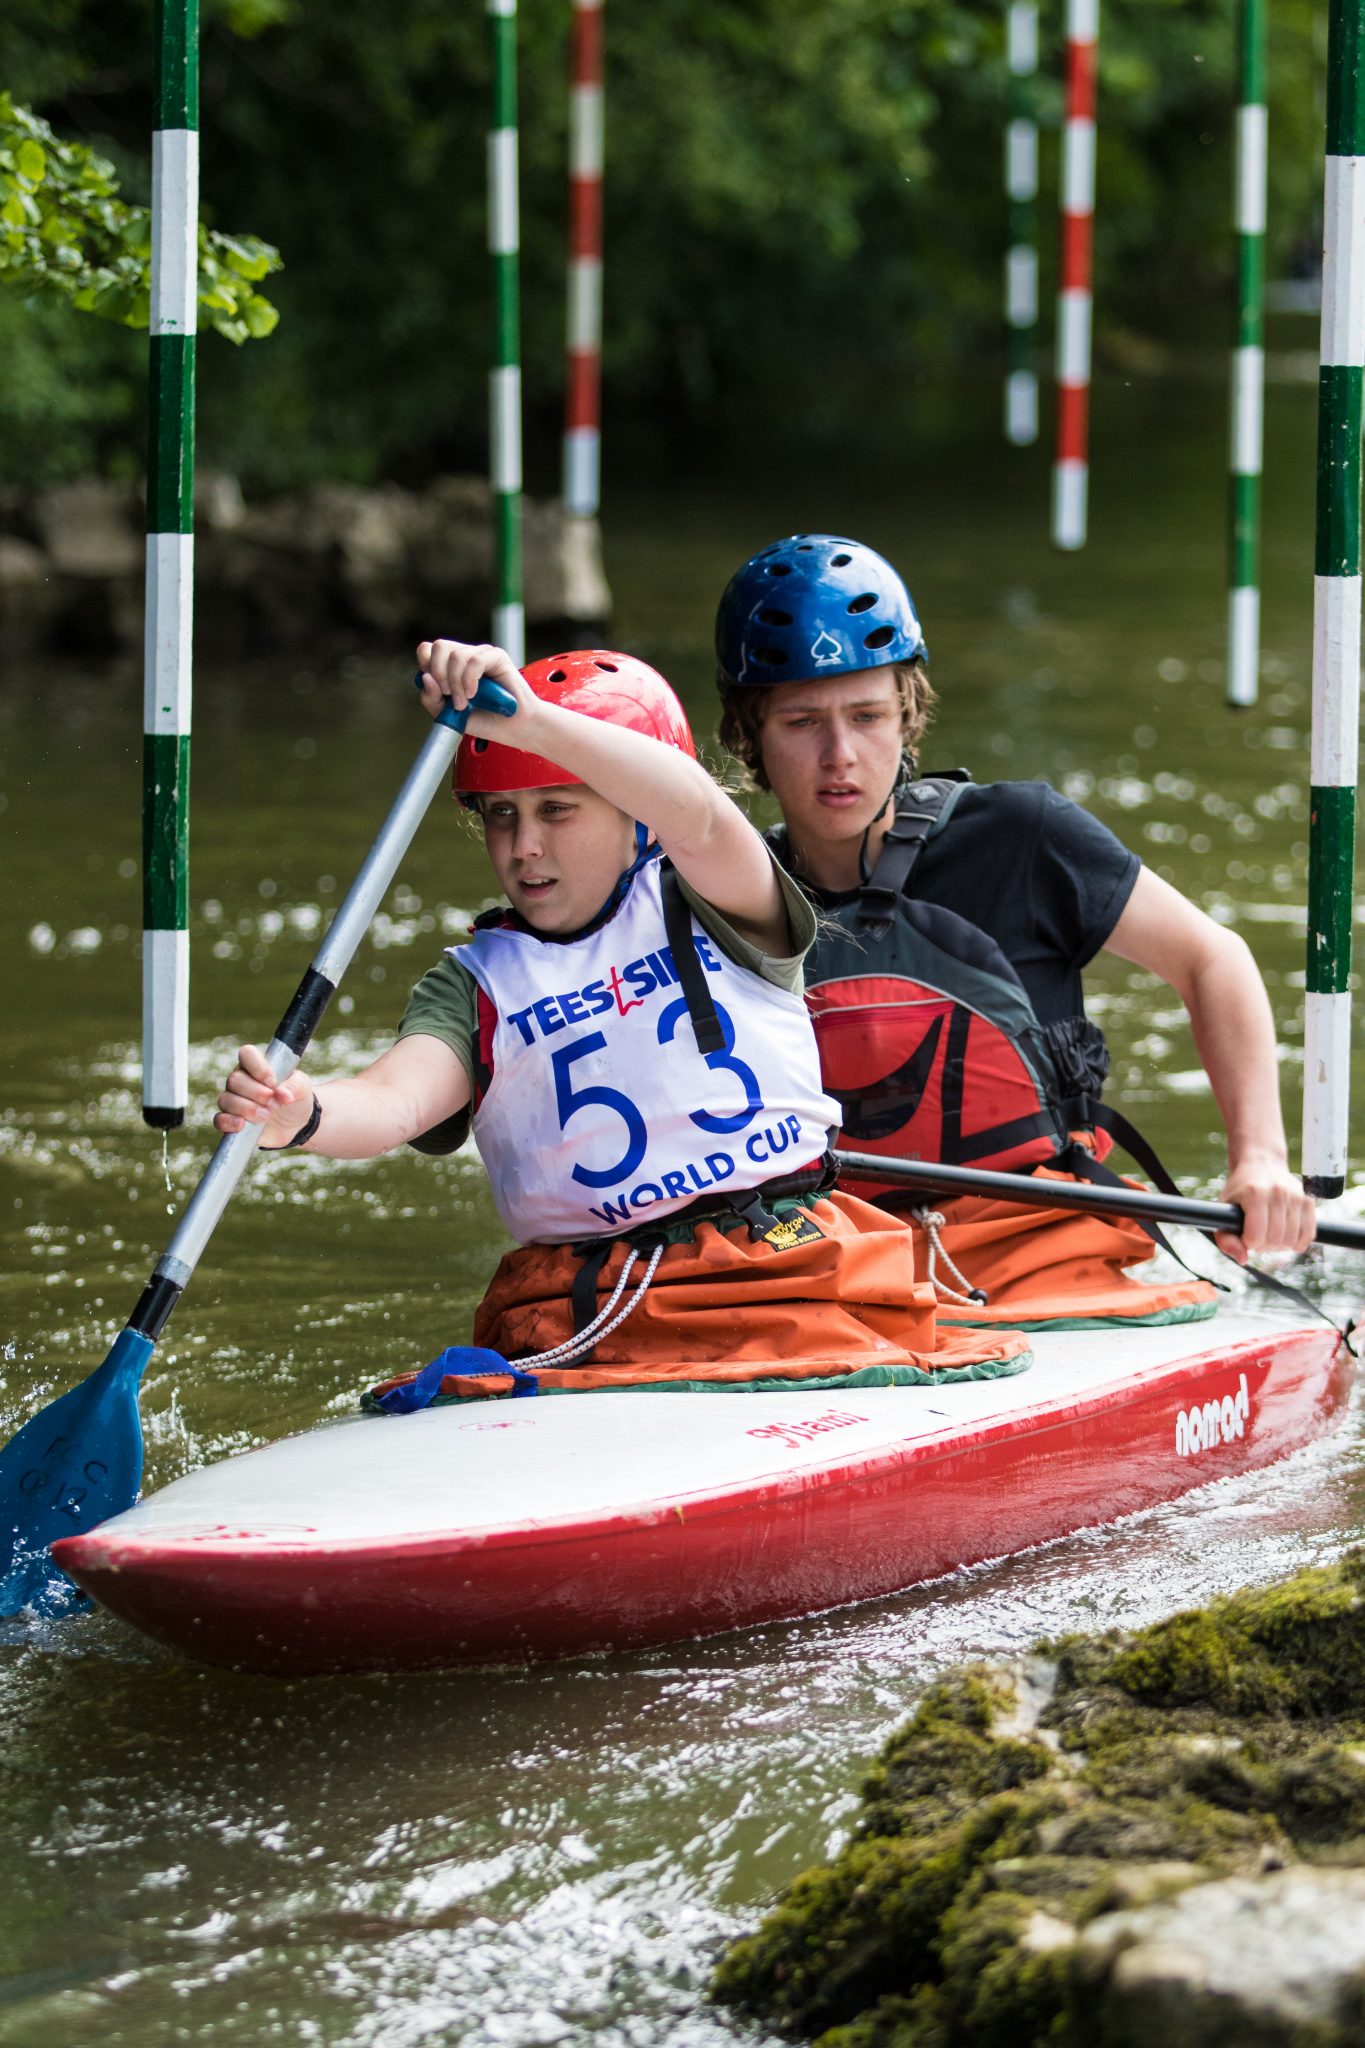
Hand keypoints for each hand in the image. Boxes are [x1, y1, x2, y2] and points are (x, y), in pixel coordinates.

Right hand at [214, 1044, 311, 1147]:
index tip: (273, 1083)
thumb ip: (294, 1086)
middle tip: (273, 1103)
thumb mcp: (302, 1088)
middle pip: (234, 1080)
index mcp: (257, 1066)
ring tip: (266, 1116)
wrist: (297, 1123)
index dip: (258, 1068)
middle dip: (255, 1093)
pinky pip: (219, 1120)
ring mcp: (234, 1100)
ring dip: (246, 1109)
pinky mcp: (232, 1120)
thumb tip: (282, 1094)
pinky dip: (229, 1122)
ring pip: (226, 1099)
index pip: (246, 1054)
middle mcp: (241, 1080)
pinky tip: (242, 1125)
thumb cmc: (296, 1098)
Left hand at [415, 639, 533, 740]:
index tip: (437, 690)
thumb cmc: (484, 720)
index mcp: (450, 666)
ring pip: (456, 656)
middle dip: (439, 673)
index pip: (427, 650)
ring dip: (456, 683)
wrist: (513, 728)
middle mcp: (465, 657)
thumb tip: (425, 677)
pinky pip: (475, 661)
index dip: (426, 666)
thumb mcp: (448, 714)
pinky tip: (474, 694)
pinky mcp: (497, 657)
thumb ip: (432, 699)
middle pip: (439, 646)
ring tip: (464, 702)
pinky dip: (470, 680)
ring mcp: (481, 654)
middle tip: (448, 695)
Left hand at [1216, 1151, 1315, 1262]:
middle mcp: (1279, 1193)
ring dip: (1279, 1245)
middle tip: (1257, 1235)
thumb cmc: (1239, 1191)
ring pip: (1292, 1241)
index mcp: (1255, 1193)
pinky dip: (1296, 1243)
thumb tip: (1243, 1260)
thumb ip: (1226, 1239)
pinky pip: (1308, 1235)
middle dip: (1263, 1245)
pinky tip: (1285, 1235)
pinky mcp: (1308, 1201)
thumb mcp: (1223, 1210)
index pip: (1255, 1236)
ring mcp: (1296, 1196)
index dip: (1248, 1242)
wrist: (1262, 1164)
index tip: (1244, 1234)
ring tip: (1269, 1233)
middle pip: (1274, 1240)